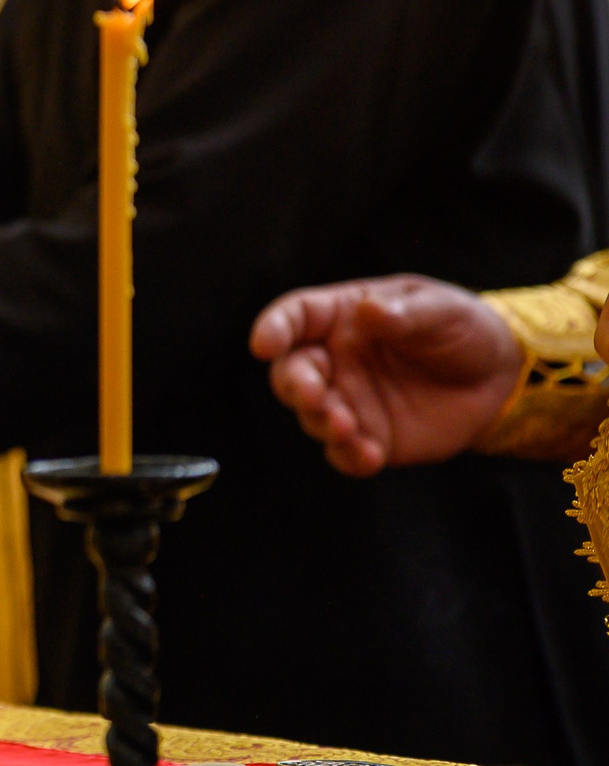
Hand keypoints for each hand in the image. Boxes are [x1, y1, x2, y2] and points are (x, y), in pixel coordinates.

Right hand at [248, 274, 521, 476]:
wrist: (502, 378)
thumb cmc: (464, 330)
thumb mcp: (443, 309)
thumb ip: (405, 312)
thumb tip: (368, 310)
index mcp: (343, 317)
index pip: (294, 316)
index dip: (273, 328)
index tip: (264, 345)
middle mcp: (335, 360)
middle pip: (291, 371)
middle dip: (295, 385)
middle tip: (314, 396)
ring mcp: (349, 400)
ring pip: (311, 415)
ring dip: (321, 422)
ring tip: (348, 428)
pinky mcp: (369, 437)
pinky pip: (343, 453)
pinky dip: (348, 456)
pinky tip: (369, 455)